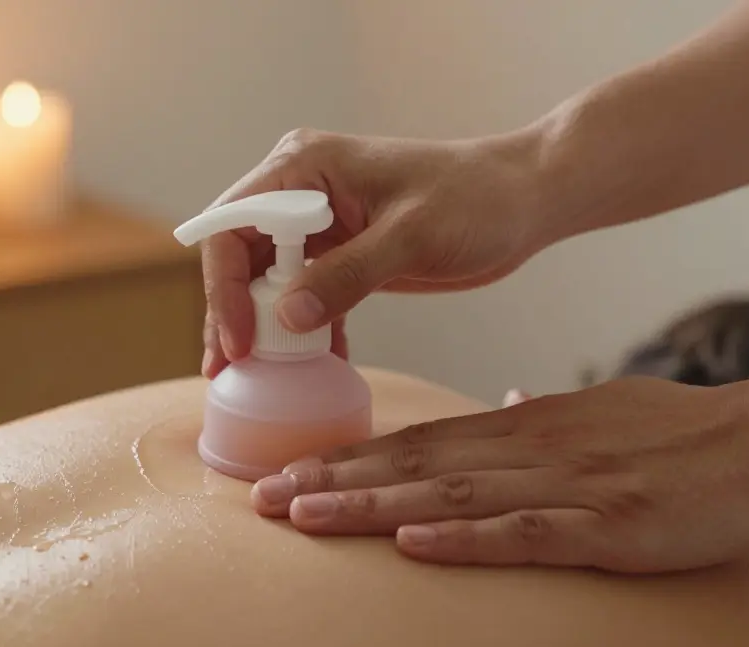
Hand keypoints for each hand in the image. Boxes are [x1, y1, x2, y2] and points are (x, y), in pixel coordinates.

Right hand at [199, 127, 546, 377]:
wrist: (524, 200)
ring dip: (259, 328)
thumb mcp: (411, 236)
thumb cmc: (477, 198)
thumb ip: (347, 275)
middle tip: (227, 371)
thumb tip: (286, 319)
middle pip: (238, 256)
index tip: (239, 340)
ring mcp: (319, 224)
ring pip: (264, 280)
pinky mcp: (341, 252)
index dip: (224, 285)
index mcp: (305, 167)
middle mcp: (300, 190)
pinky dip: (301, 330)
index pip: (233, 225)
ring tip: (251, 379)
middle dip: (230, 314)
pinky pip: (302, 294)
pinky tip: (308, 366)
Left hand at [249, 375, 748, 572]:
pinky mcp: (608, 525)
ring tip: (306, 516)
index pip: (419, 441)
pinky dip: (465, 539)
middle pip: (415, 465)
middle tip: (264, 499)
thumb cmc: (682, 432)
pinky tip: (413, 545)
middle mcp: (531, 449)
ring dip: (372, 507)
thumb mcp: (600, 413)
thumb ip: (546, 418)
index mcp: (525, 426)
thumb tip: (508, 407)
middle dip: (335, 482)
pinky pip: (525, 533)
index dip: (351, 457)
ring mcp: (567, 486)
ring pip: (450, 496)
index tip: (292, 471)